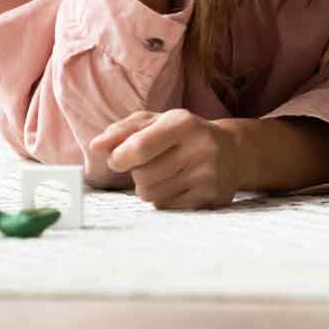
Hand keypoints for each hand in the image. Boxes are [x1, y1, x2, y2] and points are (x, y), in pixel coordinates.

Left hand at [89, 109, 244, 208]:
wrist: (233, 151)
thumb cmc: (184, 134)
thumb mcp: (156, 122)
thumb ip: (122, 131)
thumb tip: (95, 147)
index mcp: (183, 123)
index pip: (139, 148)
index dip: (119, 158)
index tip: (117, 160)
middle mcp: (200, 148)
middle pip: (142, 176)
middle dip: (138, 173)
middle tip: (154, 163)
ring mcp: (207, 175)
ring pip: (150, 195)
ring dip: (149, 187)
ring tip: (167, 174)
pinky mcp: (210, 197)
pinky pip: (165, 207)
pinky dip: (164, 198)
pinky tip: (179, 185)